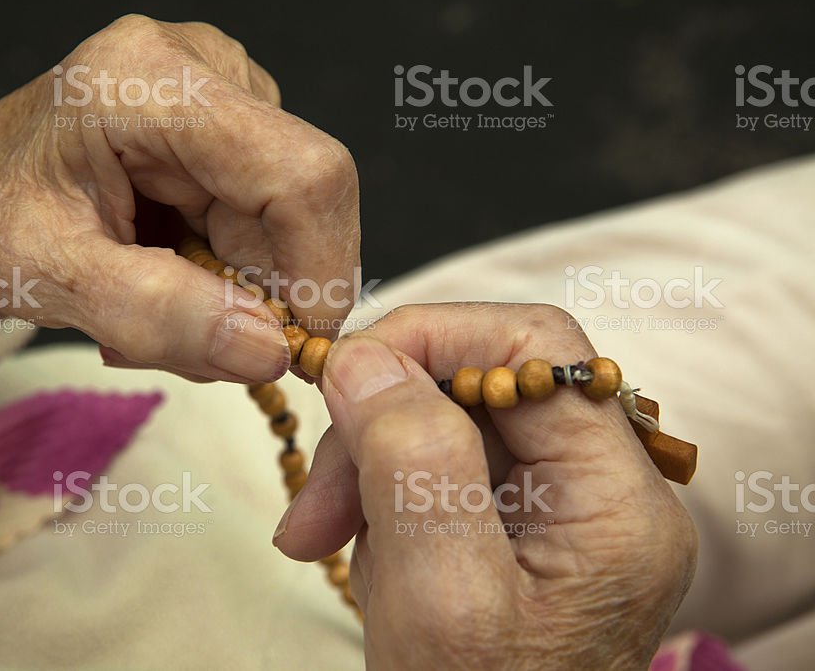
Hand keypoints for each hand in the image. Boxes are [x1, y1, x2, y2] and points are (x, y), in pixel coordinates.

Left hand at [0, 15, 358, 381]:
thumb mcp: (49, 278)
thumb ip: (160, 316)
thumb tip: (268, 350)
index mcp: (151, 80)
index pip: (300, 173)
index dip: (317, 270)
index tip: (288, 348)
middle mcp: (200, 66)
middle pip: (298, 203)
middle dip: (258, 292)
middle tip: (185, 339)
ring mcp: (218, 91)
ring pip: (286, 221)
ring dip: (234, 291)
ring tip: (149, 305)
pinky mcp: (223, 124)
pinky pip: (265, 219)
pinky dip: (225, 273)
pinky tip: (163, 279)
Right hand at [273, 303, 696, 669]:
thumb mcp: (437, 597)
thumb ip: (410, 463)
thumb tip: (366, 357)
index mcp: (615, 501)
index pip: (536, 345)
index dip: (434, 336)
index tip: (345, 374)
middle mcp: (602, 494)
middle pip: (481, 384)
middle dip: (382, 425)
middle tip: (317, 498)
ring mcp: (560, 512)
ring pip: (446, 424)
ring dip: (370, 469)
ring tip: (327, 538)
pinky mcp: (518, 529)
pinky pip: (437, 470)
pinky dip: (382, 501)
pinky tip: (369, 556)